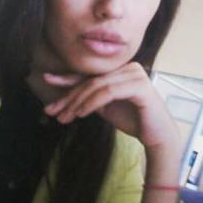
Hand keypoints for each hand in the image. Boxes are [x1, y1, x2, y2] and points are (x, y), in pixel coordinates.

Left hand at [42, 63, 179, 151]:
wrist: (156, 135)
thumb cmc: (132, 120)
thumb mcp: (104, 107)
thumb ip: (89, 98)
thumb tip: (65, 99)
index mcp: (119, 70)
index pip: (89, 75)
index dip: (66, 78)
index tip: (45, 79)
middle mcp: (128, 67)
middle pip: (90, 81)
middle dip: (68, 97)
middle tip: (52, 111)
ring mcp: (135, 74)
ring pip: (96, 86)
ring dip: (77, 103)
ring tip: (64, 117)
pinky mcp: (140, 86)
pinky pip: (108, 92)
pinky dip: (91, 103)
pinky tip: (80, 114)